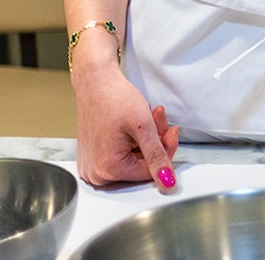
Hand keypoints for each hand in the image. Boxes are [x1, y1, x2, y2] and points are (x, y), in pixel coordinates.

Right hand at [74, 67, 180, 190]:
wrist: (95, 83)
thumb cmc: (114, 98)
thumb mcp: (143, 126)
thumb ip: (157, 156)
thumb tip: (168, 182)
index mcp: (108, 169)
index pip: (151, 171)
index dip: (166, 149)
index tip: (172, 130)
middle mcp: (96, 174)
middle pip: (141, 166)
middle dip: (155, 142)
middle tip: (158, 119)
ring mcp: (91, 167)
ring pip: (133, 160)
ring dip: (145, 140)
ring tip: (145, 116)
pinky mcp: (92, 158)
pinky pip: (120, 156)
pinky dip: (132, 141)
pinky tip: (133, 124)